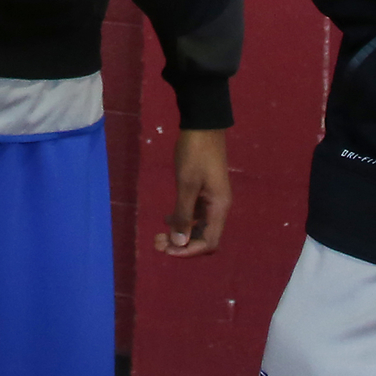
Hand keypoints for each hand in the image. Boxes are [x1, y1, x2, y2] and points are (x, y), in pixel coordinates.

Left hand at [155, 127, 230, 256]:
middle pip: (202, 238)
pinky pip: (195, 214)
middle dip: (181, 244)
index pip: (208, 243)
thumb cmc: (195, 153)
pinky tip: (166, 218)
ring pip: (197, 227)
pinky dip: (181, 219)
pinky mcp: (204, 192)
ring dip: (179, 233)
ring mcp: (211, 200)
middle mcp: (218, 208)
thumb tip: (179, 243)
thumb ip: (183, 215)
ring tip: (158, 234)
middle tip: (157, 242)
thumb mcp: (186, 184)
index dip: (188, 251)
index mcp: (219, 208)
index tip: (167, 249)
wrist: (202, 125)